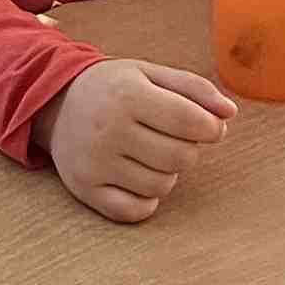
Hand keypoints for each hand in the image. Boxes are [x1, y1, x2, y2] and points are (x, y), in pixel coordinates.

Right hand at [43, 58, 237, 224]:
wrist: (55, 103)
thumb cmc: (113, 88)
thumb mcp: (151, 73)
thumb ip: (194, 89)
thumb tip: (229, 114)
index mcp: (128, 94)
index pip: (191, 122)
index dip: (212, 128)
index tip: (209, 126)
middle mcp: (109, 129)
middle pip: (180, 158)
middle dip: (189, 149)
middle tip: (174, 138)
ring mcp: (95, 162)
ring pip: (160, 186)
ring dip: (167, 173)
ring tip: (152, 154)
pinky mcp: (85, 188)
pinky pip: (133, 211)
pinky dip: (147, 202)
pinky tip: (141, 179)